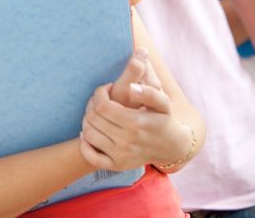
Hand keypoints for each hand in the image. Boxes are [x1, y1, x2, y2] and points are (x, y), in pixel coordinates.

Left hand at [79, 50, 192, 170]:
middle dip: (92, 103)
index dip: (100, 93)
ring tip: (96, 113)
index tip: (107, 88)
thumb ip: (148, 92)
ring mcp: (120, 156)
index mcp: (135, 123)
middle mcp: (126, 141)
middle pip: (93, 118)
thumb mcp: (163, 103)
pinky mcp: (116, 166)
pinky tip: (89, 132)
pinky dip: (84, 144)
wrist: (170, 147)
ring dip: (87, 119)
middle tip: (100, 99)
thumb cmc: (163, 119)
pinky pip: (91, 157)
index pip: (102, 106)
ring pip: (88, 134)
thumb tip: (131, 88)